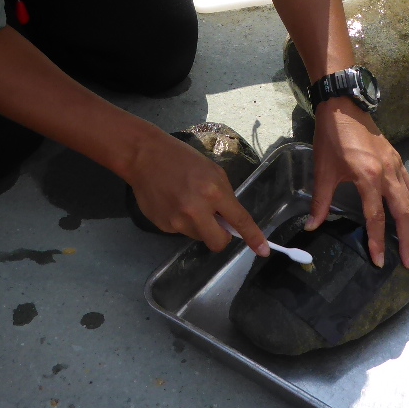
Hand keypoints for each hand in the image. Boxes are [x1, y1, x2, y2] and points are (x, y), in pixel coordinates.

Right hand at [126, 128, 270, 256]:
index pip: (238, 220)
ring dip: (200, 226)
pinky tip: (174, 203)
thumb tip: (229, 220)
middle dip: (221, 236)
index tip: (263, 250)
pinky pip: (182, 232)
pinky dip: (183, 222)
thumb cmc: (182, 159)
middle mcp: (196, 210)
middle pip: (218, 242)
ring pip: (200, 237)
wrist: (144, 157)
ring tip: (188, 203)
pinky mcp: (163, 226)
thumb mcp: (212, 171)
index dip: (253, 237)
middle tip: (216, 222)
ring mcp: (177, 221)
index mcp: (213, 191)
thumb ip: (223, 196)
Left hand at [307, 97, 408, 269]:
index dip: (377, 241)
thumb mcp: (323, 171)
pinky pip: (408, 186)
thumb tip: (312, 226)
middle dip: (408, 239)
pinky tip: (408, 214)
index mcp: (368, 177)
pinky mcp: (396, 159)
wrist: (343, 106)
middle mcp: (387, 173)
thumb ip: (321, 201)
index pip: (376, 217)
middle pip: (404, 213)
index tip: (379, 261)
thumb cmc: (332, 137)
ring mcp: (395, 165)